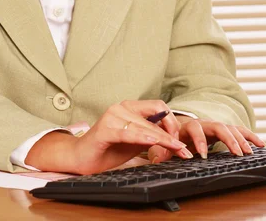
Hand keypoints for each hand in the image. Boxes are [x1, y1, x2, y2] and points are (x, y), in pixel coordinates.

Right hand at [26, 100, 192, 174]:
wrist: (81, 158)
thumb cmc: (108, 149)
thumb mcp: (136, 142)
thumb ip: (152, 136)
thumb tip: (176, 141)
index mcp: (130, 107)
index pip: (158, 108)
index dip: (173, 123)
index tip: (183, 140)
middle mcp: (122, 107)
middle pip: (155, 115)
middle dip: (172, 133)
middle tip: (184, 149)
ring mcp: (113, 115)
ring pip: (145, 125)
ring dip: (163, 138)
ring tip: (177, 150)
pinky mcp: (105, 128)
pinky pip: (129, 132)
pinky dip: (143, 137)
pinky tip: (153, 142)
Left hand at [148, 115, 265, 163]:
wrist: (177, 127)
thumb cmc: (172, 138)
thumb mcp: (164, 145)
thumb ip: (160, 152)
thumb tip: (156, 160)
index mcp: (187, 126)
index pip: (194, 128)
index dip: (199, 140)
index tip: (202, 154)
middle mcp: (203, 123)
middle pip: (217, 126)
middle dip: (227, 139)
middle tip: (236, 153)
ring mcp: (214, 126)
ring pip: (230, 128)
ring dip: (240, 139)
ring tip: (249, 152)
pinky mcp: (223, 130)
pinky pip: (239, 130)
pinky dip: (250, 136)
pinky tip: (261, 144)